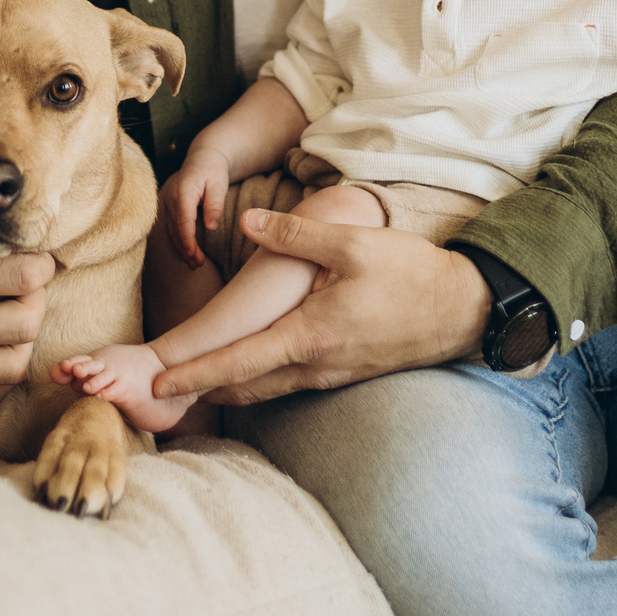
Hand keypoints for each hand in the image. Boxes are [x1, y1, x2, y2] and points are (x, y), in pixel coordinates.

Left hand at [148, 208, 488, 404]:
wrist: (463, 312)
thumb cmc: (411, 275)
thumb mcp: (354, 245)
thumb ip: (298, 235)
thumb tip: (251, 220)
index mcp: (309, 336)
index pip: (238, 362)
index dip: (193, 374)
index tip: (155, 385)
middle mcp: (314, 366)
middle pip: (242, 386)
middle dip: (197, 390)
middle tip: (152, 394)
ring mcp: (329, 375)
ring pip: (264, 389)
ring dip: (224, 388)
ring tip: (185, 386)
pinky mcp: (342, 374)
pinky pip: (286, 385)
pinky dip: (255, 383)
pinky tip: (242, 373)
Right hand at [160, 146, 232, 268]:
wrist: (203, 158)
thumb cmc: (213, 170)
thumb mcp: (219, 184)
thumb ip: (214, 204)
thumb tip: (210, 226)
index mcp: (184, 191)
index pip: (183, 220)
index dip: (187, 239)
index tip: (193, 253)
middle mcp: (171, 197)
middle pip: (175, 229)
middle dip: (185, 249)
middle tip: (198, 265)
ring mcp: (168, 202)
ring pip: (172, 231)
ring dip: (182, 248)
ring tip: (195, 264)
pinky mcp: (169, 207)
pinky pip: (171, 228)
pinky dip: (179, 241)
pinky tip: (187, 253)